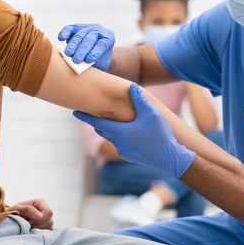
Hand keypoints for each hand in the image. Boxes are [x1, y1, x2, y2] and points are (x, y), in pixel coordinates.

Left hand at [8, 198, 53, 229]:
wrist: (11, 220)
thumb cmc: (14, 212)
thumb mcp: (17, 209)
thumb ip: (28, 209)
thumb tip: (39, 216)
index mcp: (41, 203)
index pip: (48, 212)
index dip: (40, 218)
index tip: (29, 221)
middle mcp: (46, 211)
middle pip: (49, 221)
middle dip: (37, 224)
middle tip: (27, 223)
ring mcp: (48, 220)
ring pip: (48, 228)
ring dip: (36, 229)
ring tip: (28, 226)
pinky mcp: (47, 228)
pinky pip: (47, 233)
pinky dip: (38, 233)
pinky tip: (31, 230)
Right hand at [58, 24, 114, 70]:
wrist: (95, 52)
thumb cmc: (99, 60)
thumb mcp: (101, 64)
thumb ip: (95, 64)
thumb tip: (83, 68)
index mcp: (108, 38)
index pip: (102, 44)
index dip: (95, 52)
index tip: (89, 59)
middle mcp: (98, 31)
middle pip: (89, 39)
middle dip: (82, 50)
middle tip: (76, 60)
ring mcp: (87, 27)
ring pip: (79, 35)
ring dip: (73, 45)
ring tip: (68, 54)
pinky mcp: (76, 27)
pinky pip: (69, 28)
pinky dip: (64, 33)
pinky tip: (61, 38)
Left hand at [73, 83, 196, 178]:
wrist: (169, 158)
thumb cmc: (159, 134)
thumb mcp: (151, 113)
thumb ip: (139, 99)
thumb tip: (131, 86)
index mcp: (119, 131)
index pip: (96, 121)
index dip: (84, 116)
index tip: (74, 112)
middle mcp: (117, 142)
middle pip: (102, 129)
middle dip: (97, 121)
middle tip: (93, 112)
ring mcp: (123, 150)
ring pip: (112, 137)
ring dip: (111, 129)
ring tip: (113, 120)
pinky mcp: (129, 156)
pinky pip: (121, 144)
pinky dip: (121, 136)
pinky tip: (130, 132)